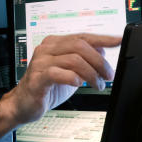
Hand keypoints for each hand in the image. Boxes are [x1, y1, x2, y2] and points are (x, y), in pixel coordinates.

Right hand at [0, 33, 119, 140]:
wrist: (23, 105)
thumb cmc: (46, 87)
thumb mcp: (70, 71)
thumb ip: (84, 60)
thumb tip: (103, 51)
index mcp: (55, 43)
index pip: (83, 36)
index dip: (102, 39)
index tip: (118, 40)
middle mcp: (47, 49)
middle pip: (80, 46)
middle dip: (99, 61)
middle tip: (108, 75)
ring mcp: (40, 62)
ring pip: (73, 59)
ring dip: (91, 73)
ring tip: (96, 85)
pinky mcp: (37, 78)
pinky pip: (59, 73)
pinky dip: (73, 78)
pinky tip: (78, 84)